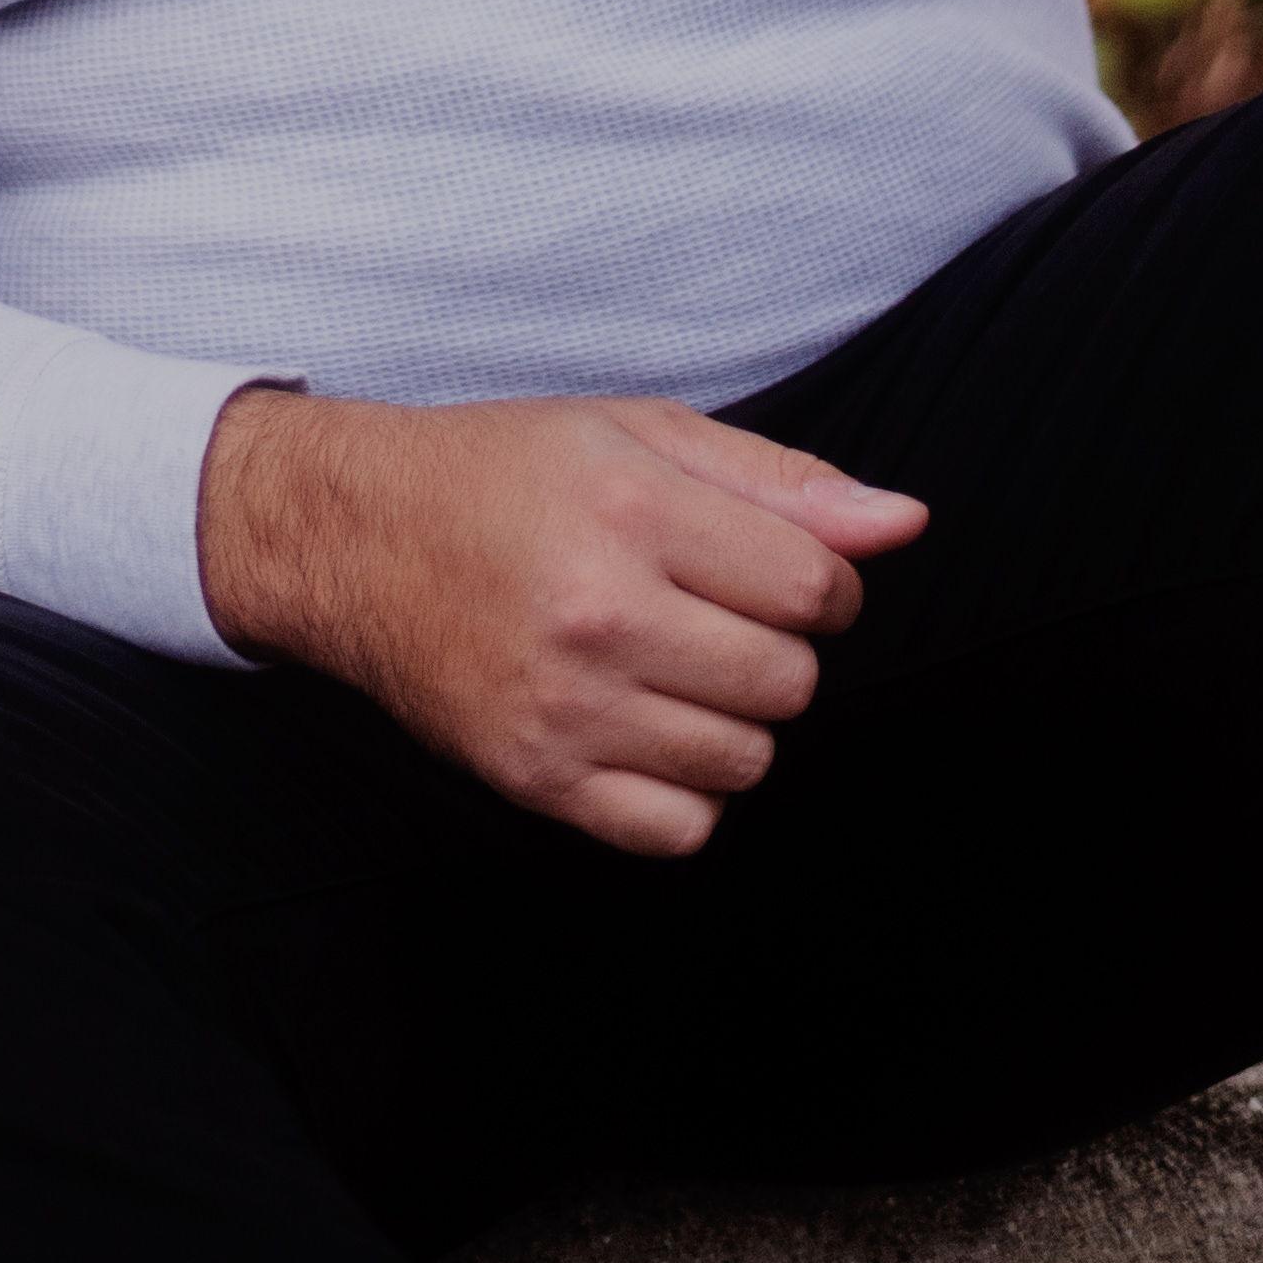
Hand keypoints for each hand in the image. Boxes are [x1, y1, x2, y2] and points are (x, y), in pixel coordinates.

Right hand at [194, 387, 928, 856]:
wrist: (356, 536)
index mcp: (629, 509)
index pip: (817, 586)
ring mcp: (565, 709)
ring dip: (732, 718)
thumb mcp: (636, 434)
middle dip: (774, 648)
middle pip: (789, 682)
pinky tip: (643, 725)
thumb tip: (906, 524)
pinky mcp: (536, 779)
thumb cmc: (504, 473)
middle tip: (707, 611)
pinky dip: (685, 790)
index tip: (768, 567)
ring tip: (668, 663)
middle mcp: (599, 613)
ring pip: (746, 760)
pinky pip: (681, 829)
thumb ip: (779, 480)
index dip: (819, 580)